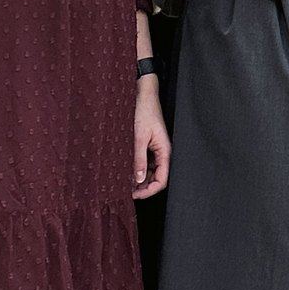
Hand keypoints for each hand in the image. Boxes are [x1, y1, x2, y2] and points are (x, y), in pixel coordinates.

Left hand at [132, 74, 169, 198]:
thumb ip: (139, 159)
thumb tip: (138, 180)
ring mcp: (156, 150)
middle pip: (156, 178)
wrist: (143, 95)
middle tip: (126, 191)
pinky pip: (145, 163)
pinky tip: (125, 170)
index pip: (162, 180)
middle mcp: (162, 153)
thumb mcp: (139, 137)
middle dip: (143, 187)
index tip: (134, 195)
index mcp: (165, 152)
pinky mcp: (149, 146)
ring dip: (138, 179)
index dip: (149, 191)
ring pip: (149, 172)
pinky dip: (136, 169)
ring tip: (123, 182)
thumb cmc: (144, 112)